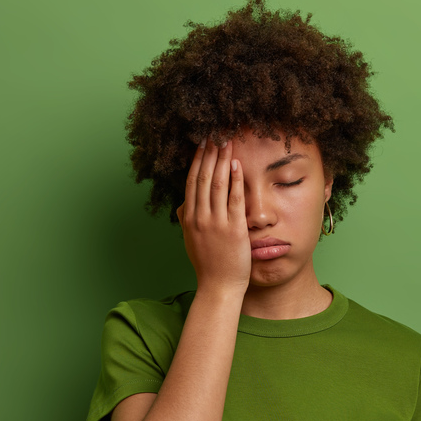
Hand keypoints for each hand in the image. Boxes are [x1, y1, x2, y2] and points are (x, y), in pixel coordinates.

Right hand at [176, 138, 249, 294]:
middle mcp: (199, 217)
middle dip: (209, 154)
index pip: (191, 182)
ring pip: (216, 184)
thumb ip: (187, 219)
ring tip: (227, 142)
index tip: (202, 143)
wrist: (219, 287)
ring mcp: (216, 223)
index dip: (197, 160)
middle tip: (215, 133)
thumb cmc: (208, 264)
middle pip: (203, 178)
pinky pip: (233, 200)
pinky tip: (237, 165)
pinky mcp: (233, 229)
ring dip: (221, 160)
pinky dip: (234, 181)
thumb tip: (184, 203)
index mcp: (189, 218)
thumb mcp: (191, 240)